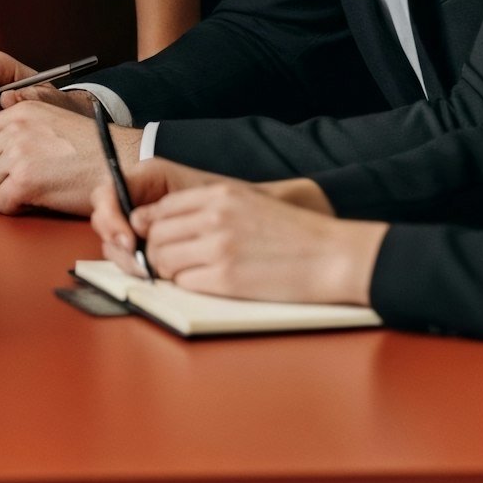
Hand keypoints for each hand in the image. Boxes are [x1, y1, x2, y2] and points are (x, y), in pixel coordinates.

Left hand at [0, 98, 113, 214]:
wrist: (121, 163)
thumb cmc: (92, 148)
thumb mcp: (52, 119)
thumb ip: (21, 126)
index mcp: (20, 111)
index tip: (0, 168)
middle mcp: (15, 128)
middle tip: (18, 185)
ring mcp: (18, 154)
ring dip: (3, 194)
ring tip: (30, 193)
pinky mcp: (24, 181)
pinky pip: (0, 203)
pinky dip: (14, 209)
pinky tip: (37, 202)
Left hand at [92, 172, 384, 306]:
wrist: (332, 256)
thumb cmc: (294, 233)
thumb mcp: (249, 203)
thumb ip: (206, 208)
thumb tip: (159, 222)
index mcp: (219, 194)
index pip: (158, 209)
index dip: (150, 228)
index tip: (154, 239)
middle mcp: (214, 217)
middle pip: (154, 237)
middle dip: (155, 253)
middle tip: (170, 263)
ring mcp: (218, 248)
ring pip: (163, 262)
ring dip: (169, 272)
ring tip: (191, 274)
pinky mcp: (226, 280)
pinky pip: (183, 284)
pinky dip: (187, 287)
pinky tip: (206, 284)